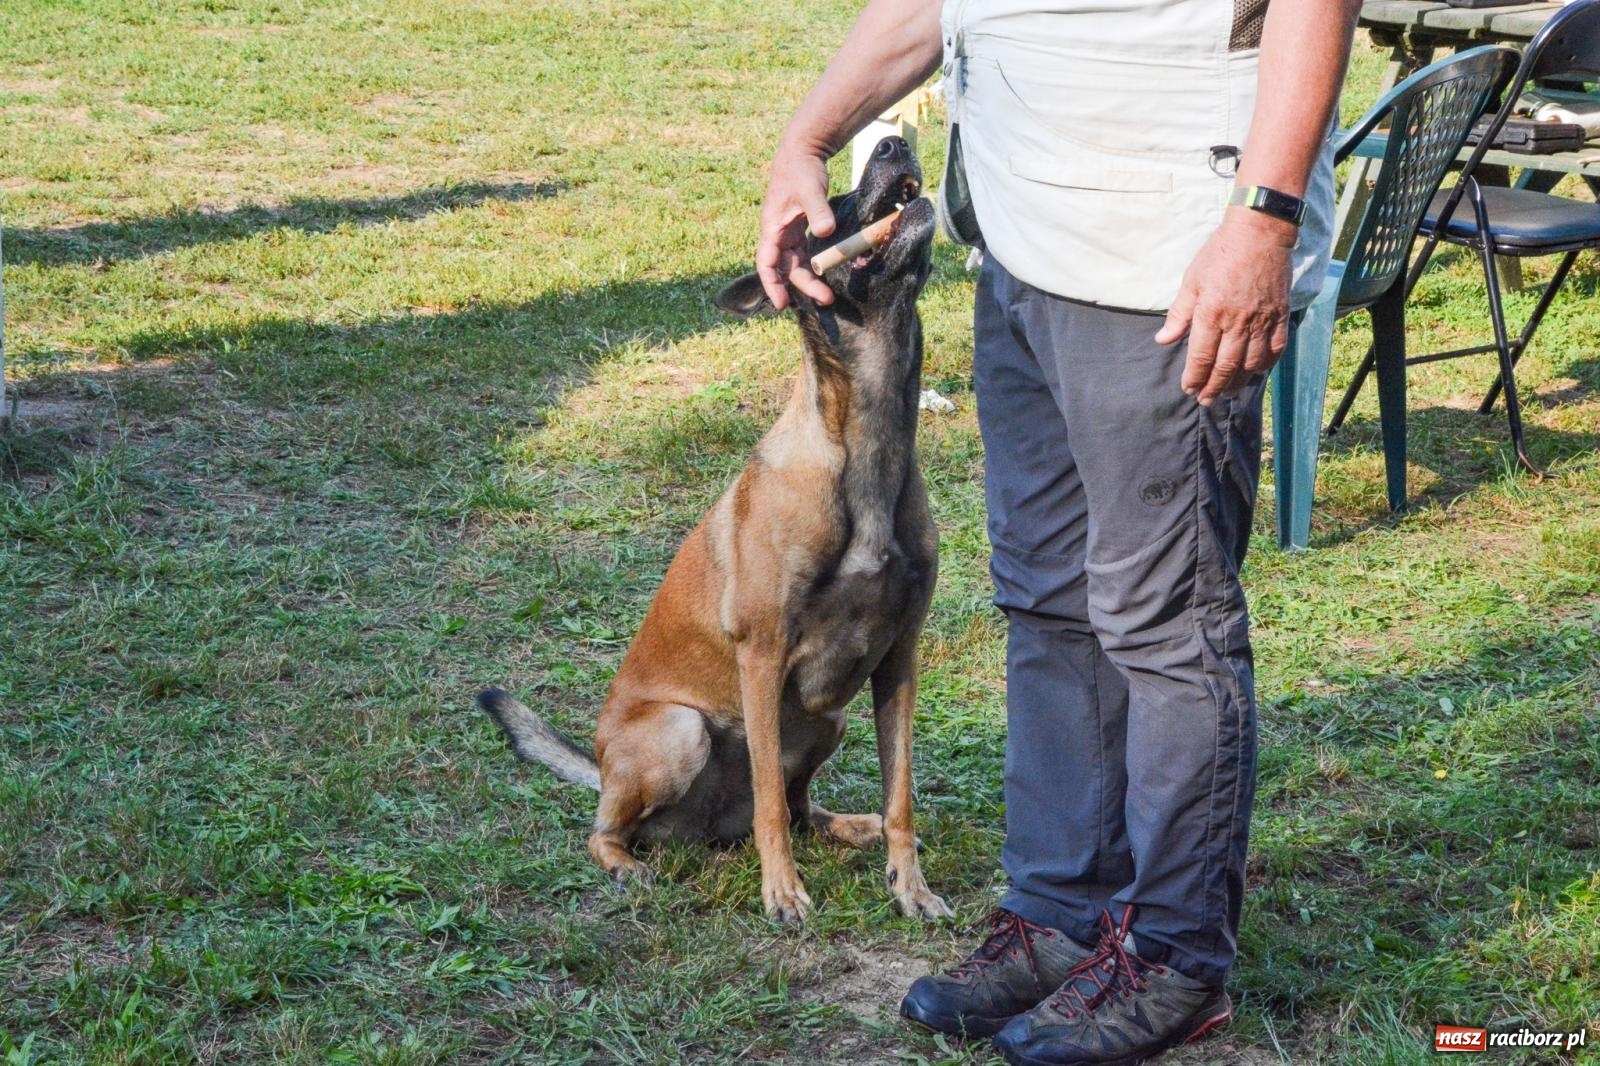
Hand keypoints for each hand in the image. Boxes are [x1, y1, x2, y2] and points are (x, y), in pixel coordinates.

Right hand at [756, 141, 836, 309]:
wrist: (803, 150)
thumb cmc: (802, 169)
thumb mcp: (811, 190)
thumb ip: (819, 211)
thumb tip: (826, 232)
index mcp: (772, 227)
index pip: (767, 263)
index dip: (772, 285)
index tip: (781, 304)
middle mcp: (777, 233)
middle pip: (786, 268)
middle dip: (803, 285)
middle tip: (825, 298)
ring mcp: (787, 231)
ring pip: (795, 263)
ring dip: (808, 278)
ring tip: (826, 293)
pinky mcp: (799, 226)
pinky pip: (803, 253)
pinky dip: (812, 265)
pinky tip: (824, 273)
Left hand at [1155, 208, 1295, 405]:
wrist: (1260, 231)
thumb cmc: (1220, 253)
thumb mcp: (1191, 281)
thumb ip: (1179, 314)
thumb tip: (1163, 340)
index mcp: (1211, 313)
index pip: (1201, 357)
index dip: (1194, 377)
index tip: (1188, 389)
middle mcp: (1238, 321)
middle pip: (1225, 366)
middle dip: (1213, 387)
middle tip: (1205, 400)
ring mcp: (1262, 320)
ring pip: (1251, 363)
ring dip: (1238, 382)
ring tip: (1227, 392)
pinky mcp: (1280, 315)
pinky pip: (1275, 349)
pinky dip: (1265, 365)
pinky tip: (1255, 373)